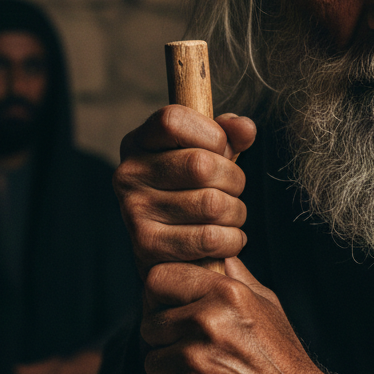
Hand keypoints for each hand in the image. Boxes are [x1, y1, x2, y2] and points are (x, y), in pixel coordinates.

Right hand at [114, 107, 255, 276]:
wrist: (171, 253)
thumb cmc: (193, 193)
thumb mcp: (209, 155)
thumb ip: (228, 135)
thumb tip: (244, 128)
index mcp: (139, 143)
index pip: (173, 120)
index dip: (211, 134)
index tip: (220, 151)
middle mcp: (128, 174)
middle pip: (202, 165)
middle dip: (234, 180)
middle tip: (232, 191)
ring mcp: (134, 211)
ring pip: (212, 205)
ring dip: (236, 213)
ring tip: (229, 216)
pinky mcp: (146, 247)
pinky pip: (209, 239)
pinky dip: (231, 240)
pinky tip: (226, 239)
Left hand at [141, 256, 361, 373]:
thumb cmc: (283, 360)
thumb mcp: (268, 306)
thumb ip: (237, 279)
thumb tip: (218, 256)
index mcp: (226, 293)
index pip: (158, 279)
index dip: (158, 297)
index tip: (168, 310)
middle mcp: (207, 322)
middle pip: (149, 324)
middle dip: (165, 340)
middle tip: (193, 353)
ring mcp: (195, 361)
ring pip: (151, 362)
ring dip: (170, 373)